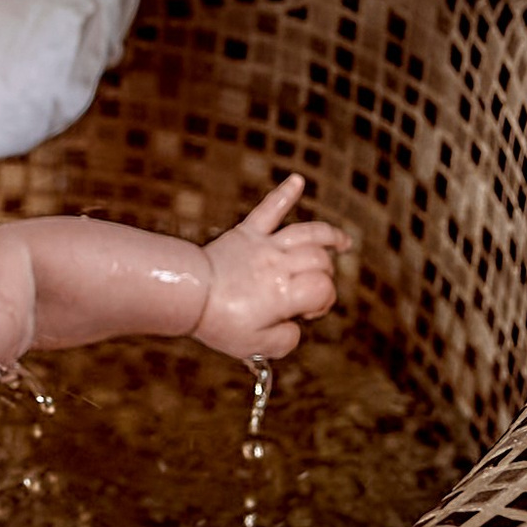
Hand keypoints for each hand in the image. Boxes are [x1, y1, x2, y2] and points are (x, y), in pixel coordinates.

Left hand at [192, 175, 346, 364]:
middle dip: (324, 277)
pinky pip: (268, 209)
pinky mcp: (245, 233)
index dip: (323, 303)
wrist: (183, 293)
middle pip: (320, 260)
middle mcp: (279, 264)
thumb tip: (296, 325)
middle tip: (307, 294)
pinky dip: (284, 193)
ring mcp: (263, 245)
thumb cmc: (218, 321)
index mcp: (284, 292)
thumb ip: (286, 340)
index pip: (323, 288)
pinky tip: (297, 180)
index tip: (305, 314)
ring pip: (307, 232)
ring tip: (343, 242)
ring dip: (329, 235)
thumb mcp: (256, 347)